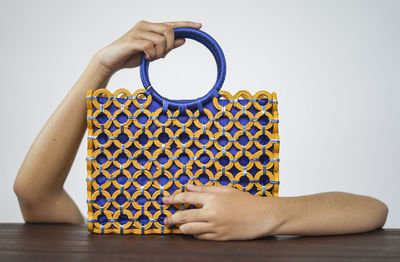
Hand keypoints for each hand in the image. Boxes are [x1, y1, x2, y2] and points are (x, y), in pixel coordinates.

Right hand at [91, 20, 201, 76]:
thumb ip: (166, 46)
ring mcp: (138, 31)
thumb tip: (183, 40)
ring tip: (151, 58)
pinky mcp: (133, 39)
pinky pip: (151, 46)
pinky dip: (152, 55)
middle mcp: (145, 25)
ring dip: (160, 53)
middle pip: (169, 31)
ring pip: (162, 40)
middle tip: (161, 56)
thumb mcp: (152, 52)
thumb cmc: (130, 56)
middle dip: (170, 46)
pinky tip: (146, 59)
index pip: (171, 24)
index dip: (186, 25)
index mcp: (150, 27)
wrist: (110, 61)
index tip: (199, 25)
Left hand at [162, 183, 284, 240]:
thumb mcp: (225, 190)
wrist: (263, 216)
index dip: (173, 199)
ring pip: (190, 229)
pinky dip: (195, 234)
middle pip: (184, 216)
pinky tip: (194, 231)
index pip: (186, 197)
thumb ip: (205, 188)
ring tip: (178, 226)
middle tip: (165, 220)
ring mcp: (216, 227)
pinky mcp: (220, 237)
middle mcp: (212, 213)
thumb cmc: (245, 200)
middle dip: (171, 218)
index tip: (164, 200)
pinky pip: (201, 237)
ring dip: (181, 228)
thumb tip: (188, 185)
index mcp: (213, 198)